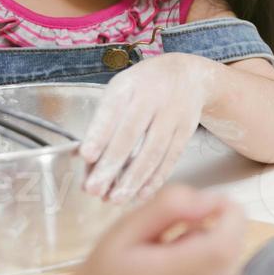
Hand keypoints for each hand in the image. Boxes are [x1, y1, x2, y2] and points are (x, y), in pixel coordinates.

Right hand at [65, 185, 245, 274]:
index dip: (230, 218)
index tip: (213, 204)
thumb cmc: (104, 273)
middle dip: (217, 235)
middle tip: (181, 234)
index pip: (223, 247)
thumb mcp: (126, 228)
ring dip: (216, 258)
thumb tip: (212, 200)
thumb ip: (169, 206)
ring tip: (178, 262)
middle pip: (231, 258)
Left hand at [79, 53, 221, 202]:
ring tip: (115, 199)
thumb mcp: (122, 90)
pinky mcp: (186, 130)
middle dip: (111, 164)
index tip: (86, 156)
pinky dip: (155, 179)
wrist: (187, 75)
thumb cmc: (144, 87)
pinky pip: (170, 158)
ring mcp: (172, 114)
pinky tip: (141, 194)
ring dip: (133, 179)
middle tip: (94, 189)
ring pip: (153, 151)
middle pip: (131, 134)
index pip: (112, 110)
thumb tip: (86, 160)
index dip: (99, 133)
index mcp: (129, 85)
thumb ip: (106, 120)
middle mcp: (152, 97)